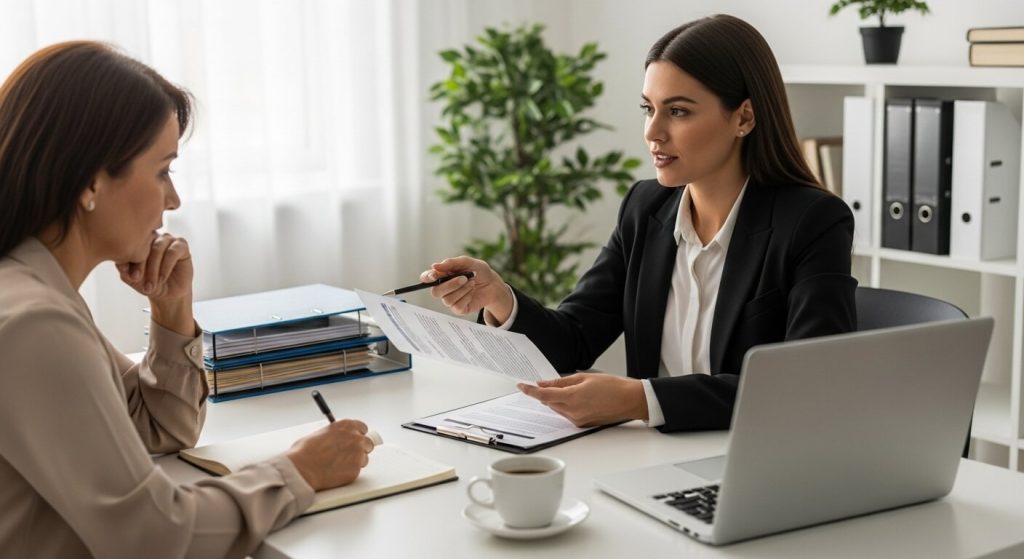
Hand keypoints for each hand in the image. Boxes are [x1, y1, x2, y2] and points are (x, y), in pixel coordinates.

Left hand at [117, 233, 193, 301]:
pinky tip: (162, 278)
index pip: (130, 243)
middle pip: (143, 243)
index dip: (128, 260)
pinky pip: (172, 252)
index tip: (130, 276)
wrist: (169, 295)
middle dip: (140, 264)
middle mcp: (152, 237)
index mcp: (138, 241)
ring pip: (157, 248)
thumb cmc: (150, 285)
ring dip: (153, 268)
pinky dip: (166, 267)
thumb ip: (125, 272)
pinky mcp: (181, 246)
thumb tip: (120, 264)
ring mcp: (167, 240)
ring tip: (151, 284)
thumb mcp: (134, 281)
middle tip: (138, 280)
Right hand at [286, 419, 375, 490]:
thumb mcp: (319, 434)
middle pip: (367, 443)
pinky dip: (349, 472)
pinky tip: (336, 472)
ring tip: (339, 465)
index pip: (362, 428)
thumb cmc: (305, 451)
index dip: (357, 435)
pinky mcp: (356, 470)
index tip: (354, 440)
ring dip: (355, 462)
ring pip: (364, 458)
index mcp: (346, 426)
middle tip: (349, 455)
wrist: (302, 468)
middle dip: (360, 448)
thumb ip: (334, 435)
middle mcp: (356, 438)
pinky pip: (357, 471)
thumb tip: (335, 439)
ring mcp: (358, 454)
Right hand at [420, 256, 513, 322]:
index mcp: (442, 275)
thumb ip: (451, 263)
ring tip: (472, 283)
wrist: (493, 283)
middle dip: (450, 285)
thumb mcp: (467, 262)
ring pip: (447, 299)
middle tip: (464, 278)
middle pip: (435, 292)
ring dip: (462, 290)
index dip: (427, 278)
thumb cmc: (479, 271)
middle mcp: (444, 289)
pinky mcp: (459, 309)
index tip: (434, 275)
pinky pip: (457, 306)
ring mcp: (451, 299)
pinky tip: (472, 292)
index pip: (427, 278)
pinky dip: (467, 297)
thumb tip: (435, 266)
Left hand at [517, 373, 648, 426]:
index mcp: (572, 397)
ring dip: (557, 400)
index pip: (543, 395)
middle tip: (549, 382)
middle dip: (546, 393)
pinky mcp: (583, 424)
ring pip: (558, 409)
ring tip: (572, 389)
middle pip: (549, 402)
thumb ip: (561, 382)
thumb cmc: (612, 386)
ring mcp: (578, 420)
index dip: (530, 391)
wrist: (630, 401)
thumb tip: (544, 383)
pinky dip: (566, 406)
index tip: (521, 386)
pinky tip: (577, 398)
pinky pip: (567, 414)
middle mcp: (573, 412)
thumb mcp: (584, 377)